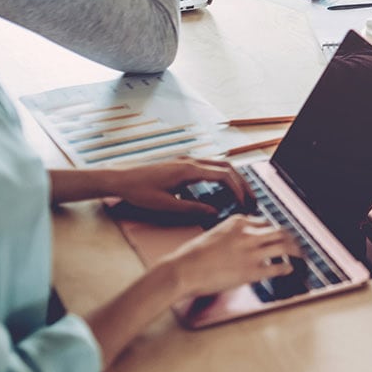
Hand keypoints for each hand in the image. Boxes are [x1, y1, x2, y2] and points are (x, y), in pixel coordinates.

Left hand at [104, 158, 250, 217]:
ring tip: (242, 194)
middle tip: (252, 198)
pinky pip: (209, 167)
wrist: (119, 179)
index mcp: (188, 169)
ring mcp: (186, 160)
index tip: (246, 202)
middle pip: (226, 168)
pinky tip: (222, 188)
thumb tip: (214, 211)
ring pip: (218, 166)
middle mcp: (190, 161)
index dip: (238, 189)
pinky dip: (221, 176)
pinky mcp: (181, 164)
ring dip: (233, 178)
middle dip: (242, 182)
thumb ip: (192, 208)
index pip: (223, 175)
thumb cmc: (138, 191)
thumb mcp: (166, 205)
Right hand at [161, 215, 301, 298]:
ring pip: (284, 246)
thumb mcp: (214, 234)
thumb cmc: (192, 255)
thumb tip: (243, 242)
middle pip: (279, 231)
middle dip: (291, 238)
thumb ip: (232, 235)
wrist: (182, 270)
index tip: (278, 236)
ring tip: (300, 256)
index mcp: (238, 222)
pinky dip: (286, 268)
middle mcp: (248, 234)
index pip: (264, 222)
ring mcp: (251, 252)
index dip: (273, 231)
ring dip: (296, 251)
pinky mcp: (251, 271)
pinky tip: (290, 269)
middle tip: (297, 244)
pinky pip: (277, 267)